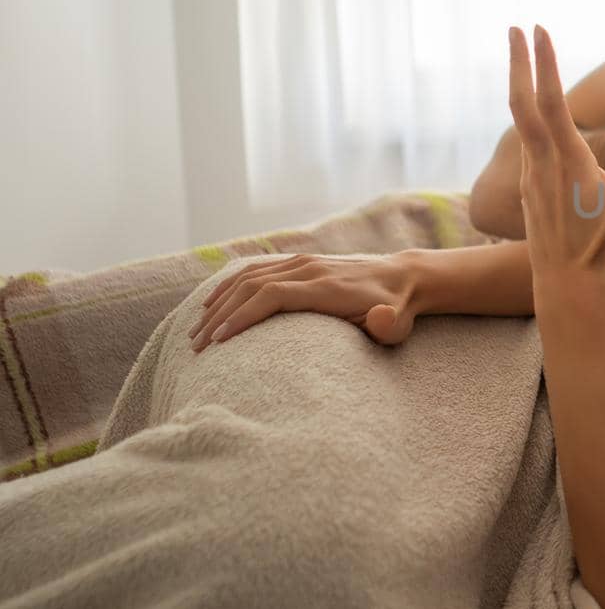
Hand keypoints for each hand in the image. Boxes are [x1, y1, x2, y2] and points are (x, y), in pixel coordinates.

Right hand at [188, 253, 418, 352]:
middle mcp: (309, 269)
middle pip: (251, 287)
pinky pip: (256, 269)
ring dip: (219, 302)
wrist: (403, 276)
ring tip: (197, 331)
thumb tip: (382, 319)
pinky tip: (212, 303)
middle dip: (220, 316)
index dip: (243, 316)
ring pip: (248, 277)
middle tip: (197, 346)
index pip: (272, 295)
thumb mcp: (398, 322)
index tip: (219, 340)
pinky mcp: (299, 261)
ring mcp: (302, 262)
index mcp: (326, 286)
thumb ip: (387, 324)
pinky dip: (230, 285)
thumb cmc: (397, 309)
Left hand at [510, 24, 604, 285]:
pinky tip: (532, 115)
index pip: (551, 100)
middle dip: (519, 61)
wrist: (566, 283)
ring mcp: (530, 175)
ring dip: (520, 85)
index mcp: (566, 159)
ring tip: (523, 59)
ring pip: (520, 120)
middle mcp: (541, 162)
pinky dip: (525, 114)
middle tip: (514, 27)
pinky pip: (525, 141)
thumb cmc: (602, 246)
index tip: (538, 29)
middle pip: (522, 101)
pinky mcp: (529, 188)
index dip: (544, 62)